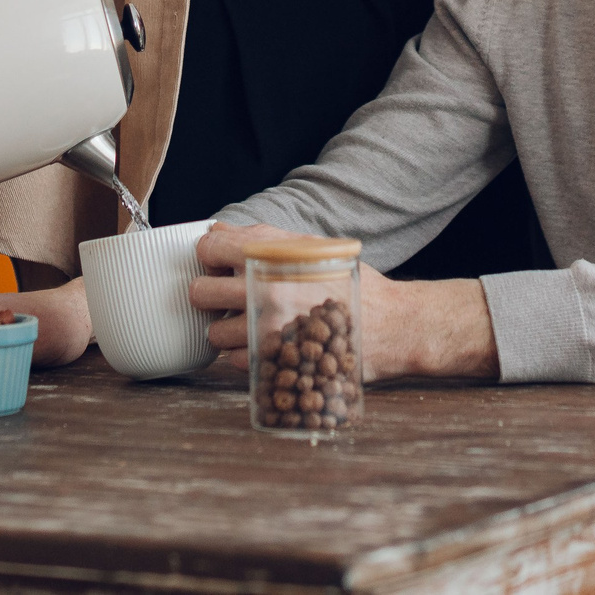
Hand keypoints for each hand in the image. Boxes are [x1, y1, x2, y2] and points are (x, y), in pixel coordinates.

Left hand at [188, 223, 497, 381]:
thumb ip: (264, 237)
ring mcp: (269, 332)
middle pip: (201, 293)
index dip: (209, 257)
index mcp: (273, 258)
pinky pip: (234, 361)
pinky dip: (244, 355)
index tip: (219, 264)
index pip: (208, 250)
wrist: (393, 325)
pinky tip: (266, 344)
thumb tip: (216, 231)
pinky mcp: (277, 363)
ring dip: (226, 329)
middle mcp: (266, 292)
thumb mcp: (313, 248)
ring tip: (252, 324)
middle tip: (229, 296)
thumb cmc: (352, 284)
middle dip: (209, 294)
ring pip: (214, 333)